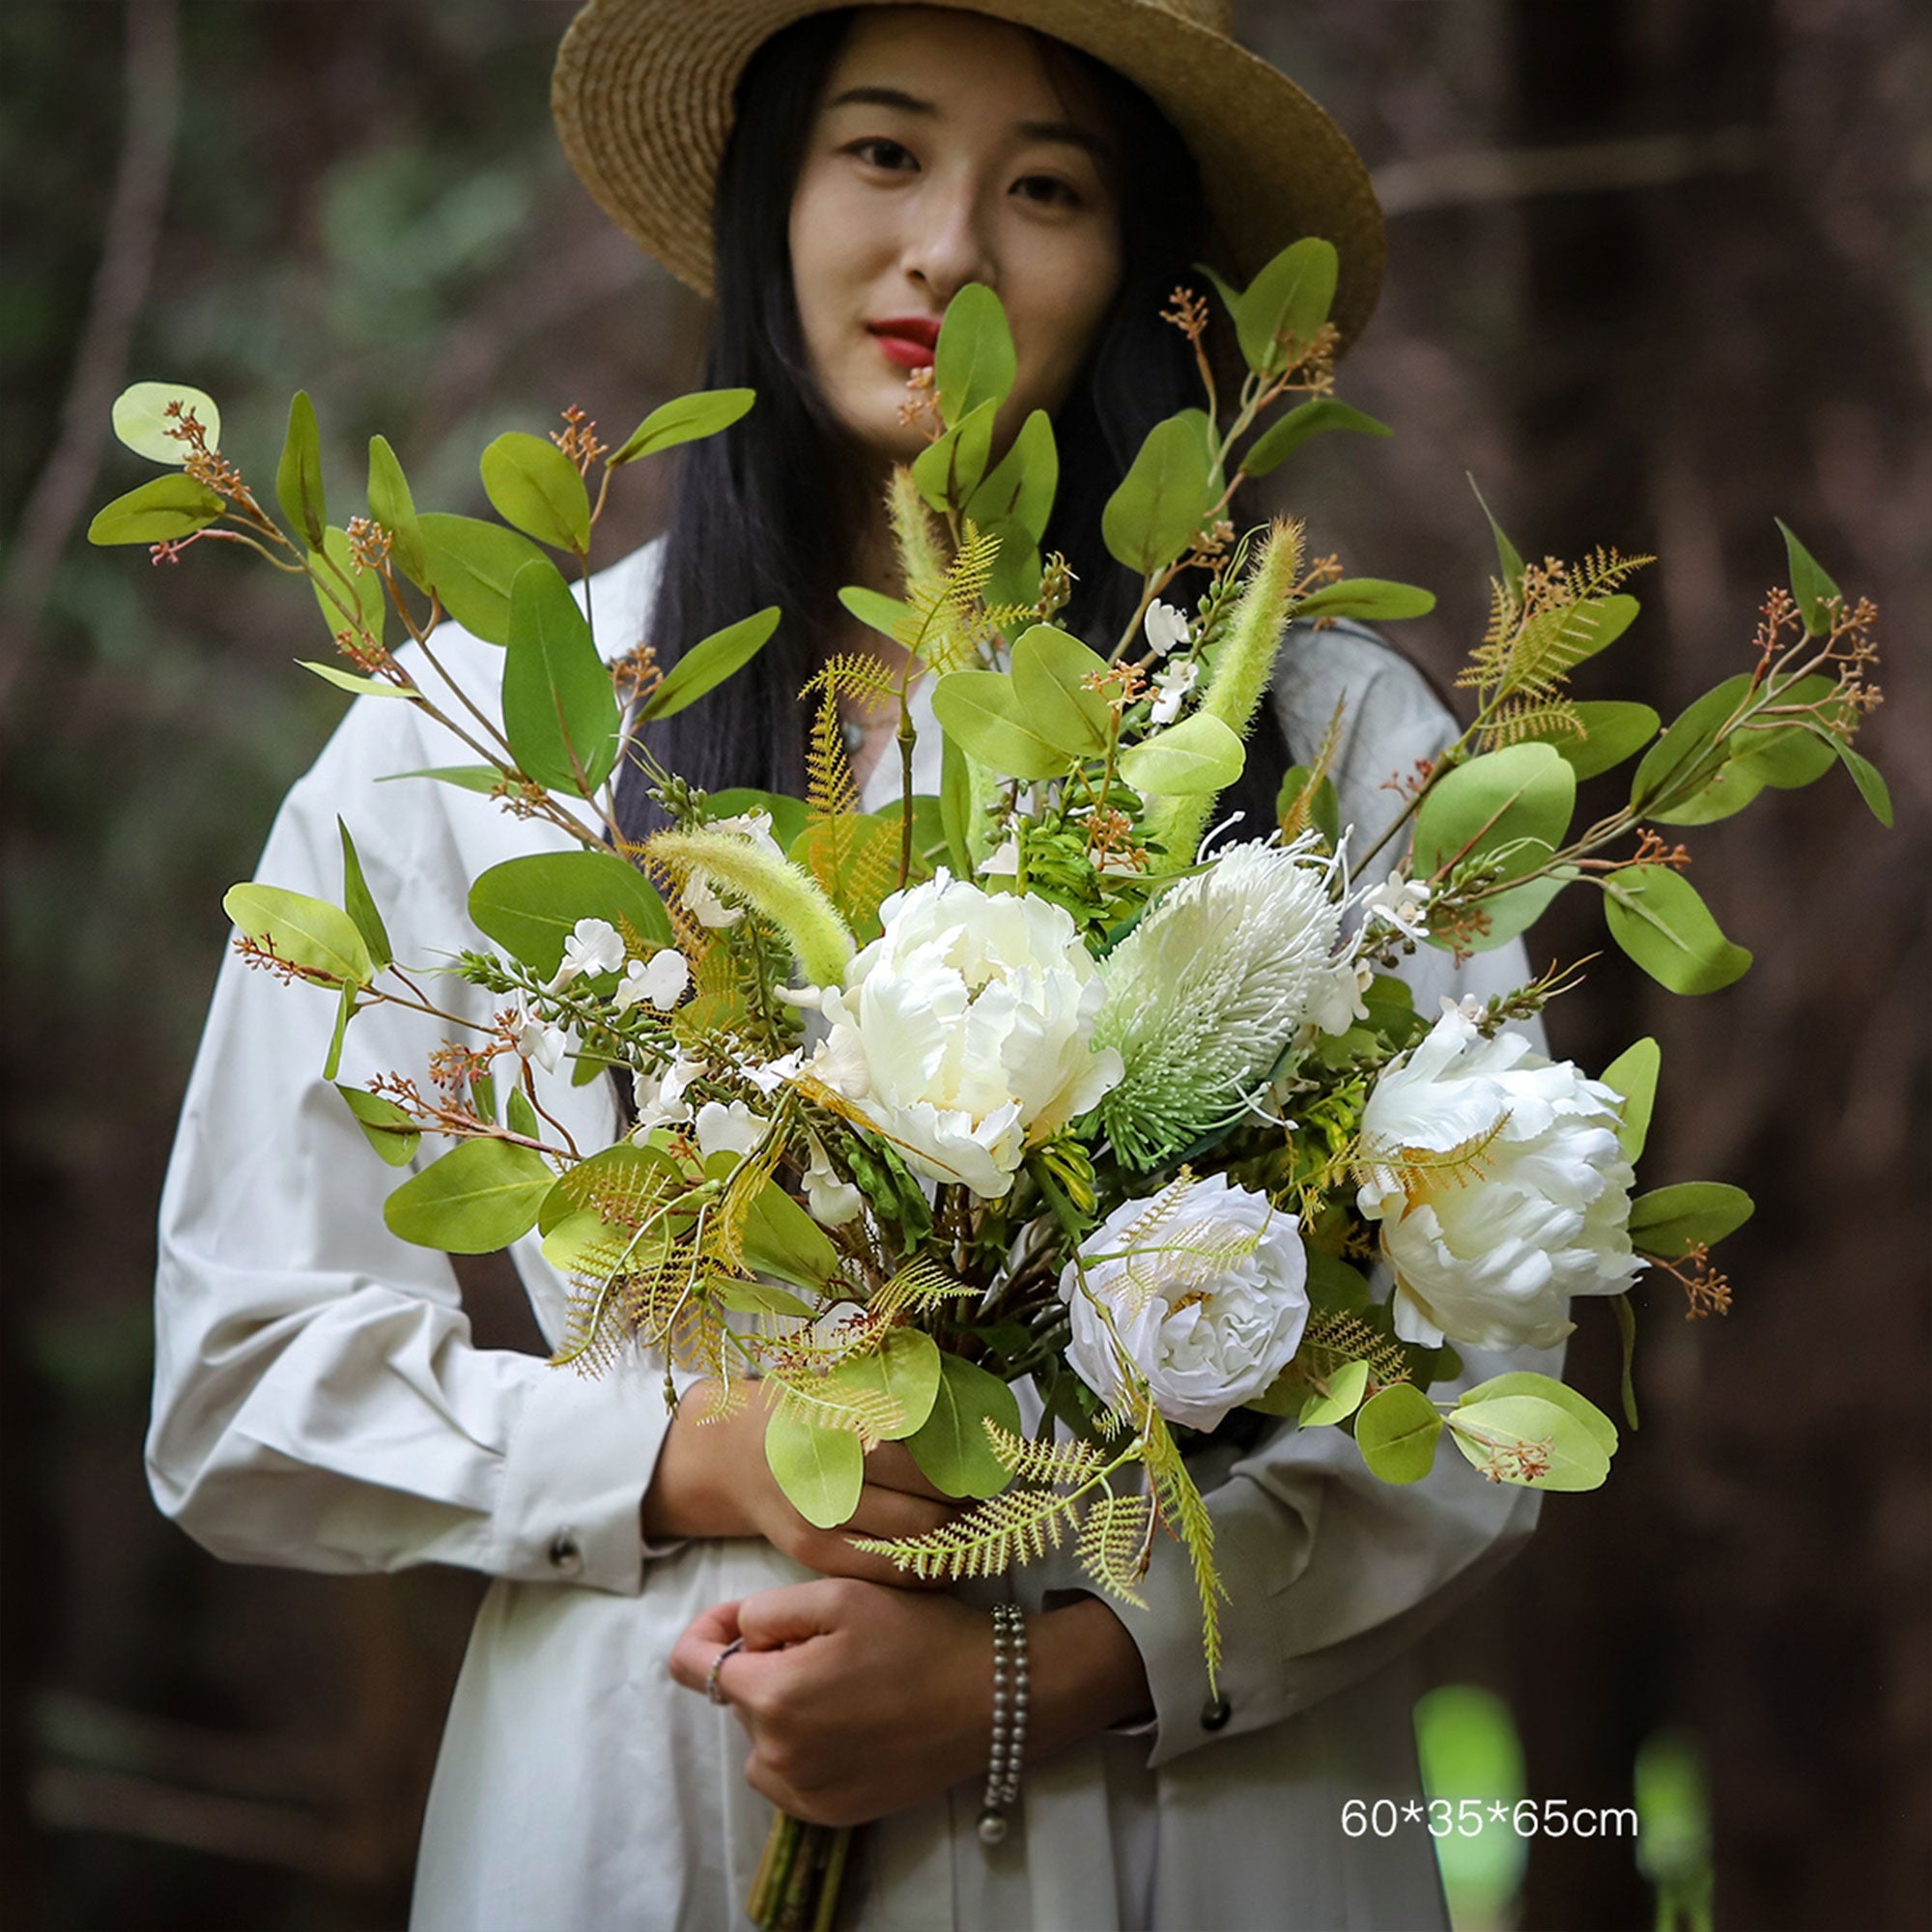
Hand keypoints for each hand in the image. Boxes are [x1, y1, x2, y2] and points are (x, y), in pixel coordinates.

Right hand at [641, 1380, 960, 1586]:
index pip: (921, 1461)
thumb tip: (962, 1394)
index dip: (962, 1472)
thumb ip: (890, 1387)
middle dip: (964, 1511)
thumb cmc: (799, 1412)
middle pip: (922, 1511)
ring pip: (909, 1547)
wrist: (733, 1457)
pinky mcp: (814, 1556)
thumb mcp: (836, 1383)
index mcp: (838, 1426)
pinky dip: (923, 1569)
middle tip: (986, 1499)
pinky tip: (946, 1556)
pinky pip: (884, 1573)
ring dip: (951, 1541)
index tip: (987, 1467)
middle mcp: (828, 1478)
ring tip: (973, 1524)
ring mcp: (819, 1523)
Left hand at [669, 1581, 1153, 1827]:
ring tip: (846, 1681)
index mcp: (773, 1695)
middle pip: (738, 1696)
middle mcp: (777, 1755)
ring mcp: (804, 1792)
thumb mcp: (840, 1593)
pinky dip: (803, 1747)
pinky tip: (852, 1721)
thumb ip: (765, 1610)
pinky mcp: (831, 1813)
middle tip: (829, 1642)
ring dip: (783, 1707)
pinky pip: (787, 1775)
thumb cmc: (918, 1635)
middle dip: (766, 1664)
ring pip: (761, 1736)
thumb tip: (729, 1633)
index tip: (738, 1620)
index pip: (693, 1665)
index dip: (706, 1632)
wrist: (992, 1697)